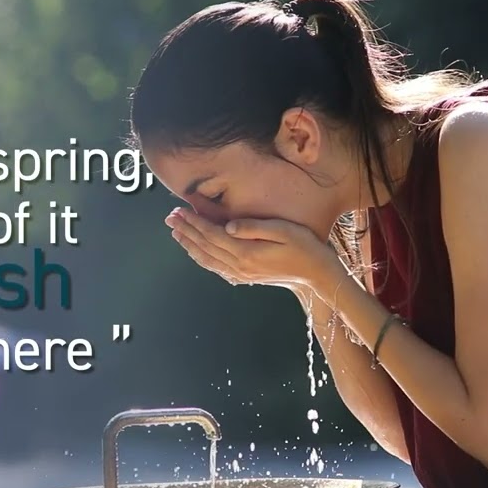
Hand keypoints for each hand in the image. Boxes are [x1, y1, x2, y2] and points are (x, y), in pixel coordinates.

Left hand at [166, 207, 340, 292]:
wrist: (316, 274)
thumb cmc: (304, 246)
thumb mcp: (283, 230)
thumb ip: (253, 227)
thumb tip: (227, 225)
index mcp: (246, 252)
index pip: (212, 234)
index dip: (194, 222)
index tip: (180, 210)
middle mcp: (240, 265)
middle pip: (205, 247)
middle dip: (186, 231)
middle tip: (170, 218)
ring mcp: (242, 274)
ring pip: (207, 259)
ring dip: (190, 245)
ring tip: (177, 232)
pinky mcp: (245, 277)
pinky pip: (217, 269)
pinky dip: (202, 259)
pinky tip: (196, 252)